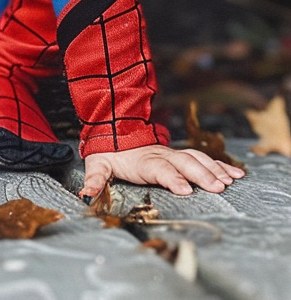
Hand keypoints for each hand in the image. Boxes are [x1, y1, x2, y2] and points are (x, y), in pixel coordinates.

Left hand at [81, 144, 245, 198]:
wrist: (114, 130)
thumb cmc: (108, 153)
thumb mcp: (97, 164)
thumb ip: (95, 179)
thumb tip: (87, 194)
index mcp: (142, 160)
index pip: (158, 168)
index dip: (172, 178)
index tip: (185, 190)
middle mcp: (160, 155)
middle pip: (183, 163)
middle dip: (200, 174)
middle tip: (217, 188)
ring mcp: (172, 154)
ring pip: (196, 159)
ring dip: (214, 169)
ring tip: (230, 181)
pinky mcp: (180, 156)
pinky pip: (203, 158)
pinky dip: (220, 165)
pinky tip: (236, 174)